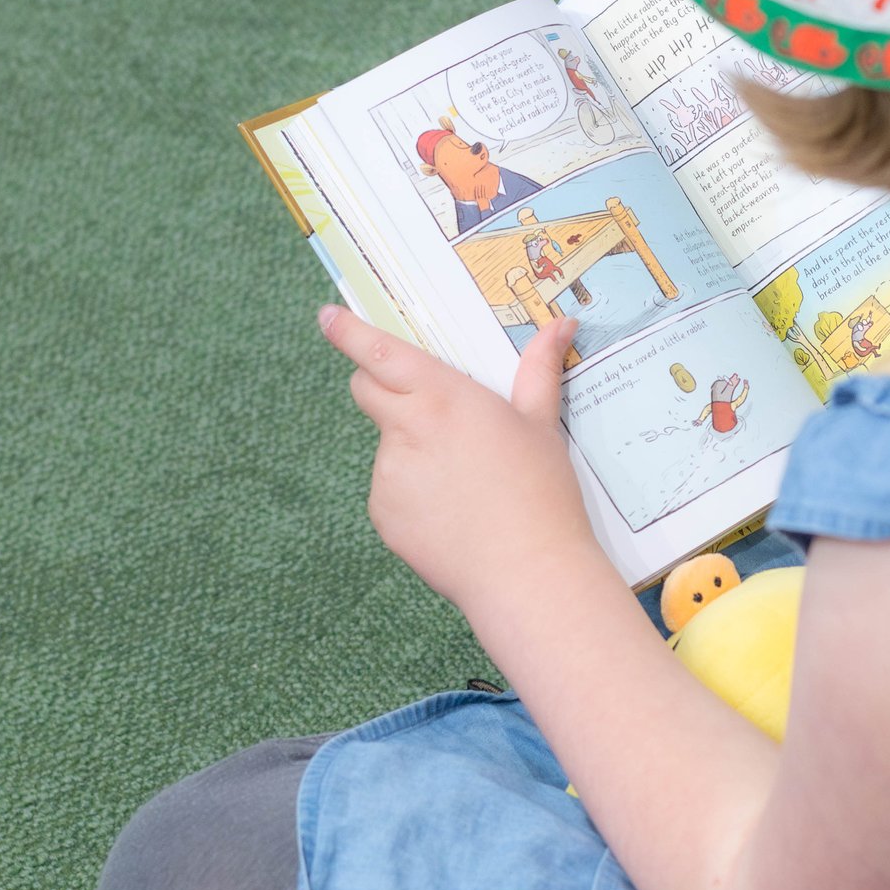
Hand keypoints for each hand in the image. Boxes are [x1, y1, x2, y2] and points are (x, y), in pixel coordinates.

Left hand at [318, 303, 595, 618]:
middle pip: (366, 389)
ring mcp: (389, 474)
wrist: (525, 573)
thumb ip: (540, 369)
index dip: (349, 331)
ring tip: (464, 480)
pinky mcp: (383, 514)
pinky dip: (412, 493)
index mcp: (444, 397)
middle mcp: (407, 429)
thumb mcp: (542, 425)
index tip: (328, 316)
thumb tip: (560, 325)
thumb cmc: (541, 494)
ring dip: (410, 448)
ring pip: (386, 444)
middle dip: (379, 384)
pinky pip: (389, 490)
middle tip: (420, 402)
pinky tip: (453, 511)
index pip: (380, 352)